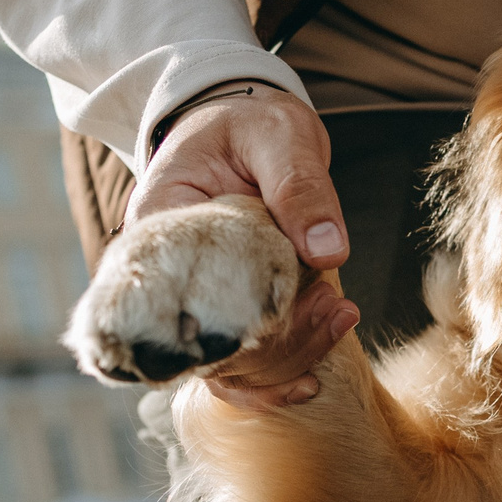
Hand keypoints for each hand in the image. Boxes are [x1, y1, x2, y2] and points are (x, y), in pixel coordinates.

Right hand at [130, 83, 357, 409]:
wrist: (246, 127)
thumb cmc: (250, 124)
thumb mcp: (277, 136)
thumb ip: (300, 188)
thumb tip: (327, 252)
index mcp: (160, 226)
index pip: (178, 299)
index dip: (236, 322)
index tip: (299, 307)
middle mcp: (166, 276)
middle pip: (206, 344)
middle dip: (279, 340)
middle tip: (336, 305)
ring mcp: (193, 301)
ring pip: (227, 365)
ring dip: (289, 355)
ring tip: (341, 314)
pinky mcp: (223, 314)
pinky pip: (239, 366)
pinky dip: (276, 375)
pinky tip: (314, 376)